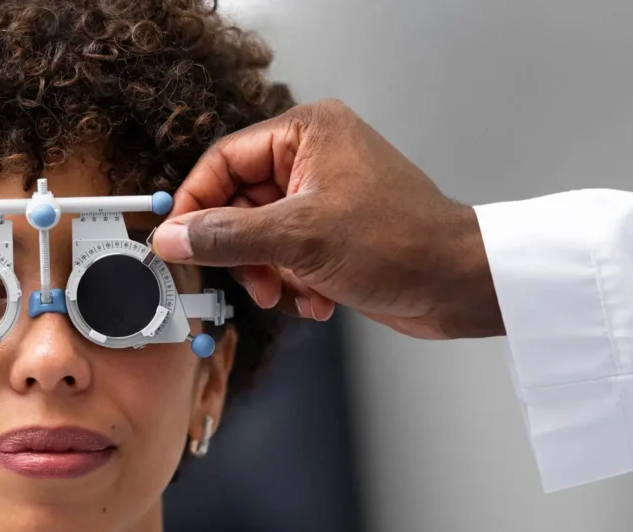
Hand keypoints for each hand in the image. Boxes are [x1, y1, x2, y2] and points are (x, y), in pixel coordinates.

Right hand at [150, 99, 502, 338]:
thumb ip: (228, 236)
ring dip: (269, 274)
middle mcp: (313, 158)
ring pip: (261, 237)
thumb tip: (174, 236)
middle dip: (243, 251)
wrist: (458, 285)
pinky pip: (286, 256)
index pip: (224, 161)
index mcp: (307, 133)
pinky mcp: (334, 233)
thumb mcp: (300, 239)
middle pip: (239, 204)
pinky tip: (317, 299)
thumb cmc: (403, 243)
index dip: (196, 205)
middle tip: (250, 280)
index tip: (176, 242)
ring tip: (290, 293)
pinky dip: (293, 282)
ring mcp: (324, 198)